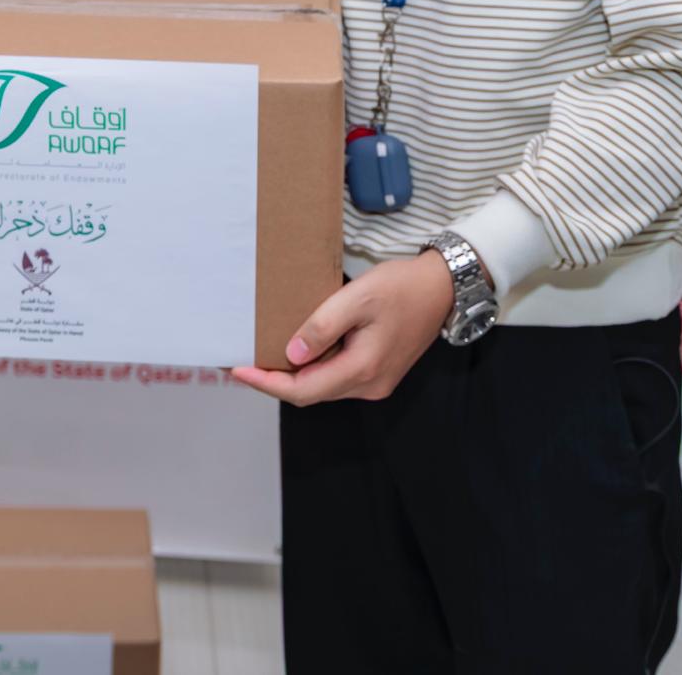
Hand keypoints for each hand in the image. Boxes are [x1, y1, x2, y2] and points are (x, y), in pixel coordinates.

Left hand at [232, 251, 454, 406]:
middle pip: (310, 393)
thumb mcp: (358, 298)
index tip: (237, 369)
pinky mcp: (378, 373)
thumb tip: (291, 356)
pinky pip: (336, 377)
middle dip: (274, 381)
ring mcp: (376, 382)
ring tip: (261, 357)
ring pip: (323, 387)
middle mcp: (369, 385)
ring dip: (292, 376)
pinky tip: (296, 352)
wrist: (443, 289)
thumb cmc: (402, 287)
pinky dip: (312, 369)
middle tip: (241, 362)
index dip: (266, 383)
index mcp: (362, 369)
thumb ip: (323, 327)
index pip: (302, 389)